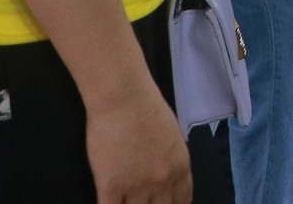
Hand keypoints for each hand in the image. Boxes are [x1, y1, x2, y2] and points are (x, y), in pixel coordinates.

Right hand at [87, 83, 189, 203]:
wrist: (123, 98)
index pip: (182, 201)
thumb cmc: (147, 108)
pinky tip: (110, 203)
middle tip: (144, 201)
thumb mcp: (172, 136)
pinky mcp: (111, 187)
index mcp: (180, 168)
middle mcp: (163, 182)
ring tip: (127, 201)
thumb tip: (165, 173)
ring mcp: (137, 187)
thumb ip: (171, 160)